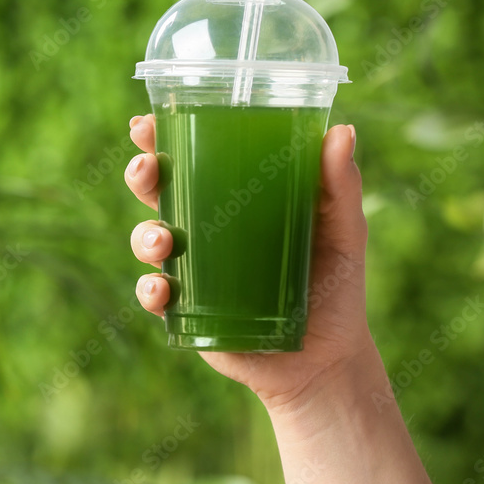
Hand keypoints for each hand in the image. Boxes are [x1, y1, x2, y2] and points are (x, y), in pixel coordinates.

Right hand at [125, 114, 373, 410]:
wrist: (329, 358)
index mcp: (231, 199)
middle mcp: (203, 229)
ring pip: (148, 242)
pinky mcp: (187, 312)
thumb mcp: (343, 230)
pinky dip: (149, 291)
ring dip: (143, 235)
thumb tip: (342, 130)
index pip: (188, 158)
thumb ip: (341, 185)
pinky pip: (154, 298)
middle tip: (146, 168)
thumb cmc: (335, 285)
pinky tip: (162, 289)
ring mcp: (191, 271)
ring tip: (162, 240)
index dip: (160, 139)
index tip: (145, 124)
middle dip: (141, 175)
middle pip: (157, 192)